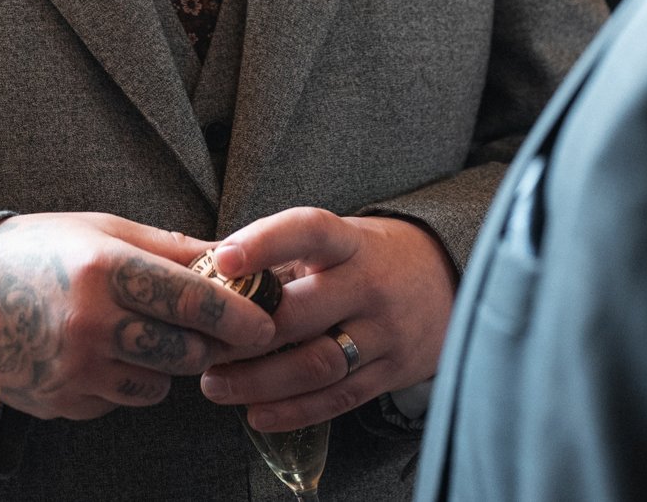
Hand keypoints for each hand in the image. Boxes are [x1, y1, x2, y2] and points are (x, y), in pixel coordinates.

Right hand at [0, 212, 278, 419]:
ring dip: (164, 365)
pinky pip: (119, 401)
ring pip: (157, 385)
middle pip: (184, 351)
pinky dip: (124, 383)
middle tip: (200, 327)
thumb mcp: (100, 229)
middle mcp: (90, 322)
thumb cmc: (38, 250)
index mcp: (104, 269)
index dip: (238, 315)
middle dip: (203, 342)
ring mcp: (74, 368)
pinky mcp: (62, 400)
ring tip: (140, 335)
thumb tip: (228, 253)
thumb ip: (167, 247)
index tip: (263, 323)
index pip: (193, 300)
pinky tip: (103, 354)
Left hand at [197, 209, 455, 432]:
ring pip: (316, 364)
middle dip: (245, 335)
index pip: (309, 231)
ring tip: (215, 385)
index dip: (266, 242)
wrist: (445, 282)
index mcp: (351, 242)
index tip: (224, 260)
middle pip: (303, 312)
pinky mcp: (391, 372)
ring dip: (259, 381)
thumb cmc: (366, 259)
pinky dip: (294, 411)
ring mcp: (384, 332)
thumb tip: (203, 273)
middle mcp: (371, 285)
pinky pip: (338, 399)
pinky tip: (257, 414)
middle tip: (201, 346)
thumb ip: (281, 258)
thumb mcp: (336, 242)